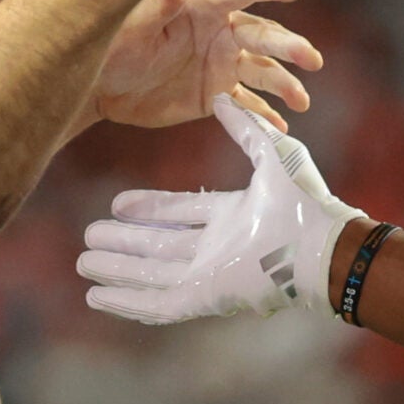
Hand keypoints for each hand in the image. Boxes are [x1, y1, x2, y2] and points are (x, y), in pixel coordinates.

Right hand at [78, 95, 362, 323]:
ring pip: (151, 274)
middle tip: (89, 236)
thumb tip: (221, 97)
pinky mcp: (205, 299)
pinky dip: (126, 302)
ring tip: (83, 263)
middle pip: (158, 246)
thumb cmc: (305, 201)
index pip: (179, 213)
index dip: (147, 208)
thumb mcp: (272, 152)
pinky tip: (97, 297)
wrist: (320, 246)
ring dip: (117, 269)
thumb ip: (244, 127)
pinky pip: (157, 305)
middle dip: (123, 242)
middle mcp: (218, 248)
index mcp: (233, 217)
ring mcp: (210, 275)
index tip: (116, 202)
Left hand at [96, 0, 320, 131]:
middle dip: (288, 45)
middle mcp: (220, 31)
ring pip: (263, 70)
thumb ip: (158, 4)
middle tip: (311, 58)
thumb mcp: (133, 25)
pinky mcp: (217, 93)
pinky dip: (266, 113)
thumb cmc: (112, 45)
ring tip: (302, 100)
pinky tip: (282, 125)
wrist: (101, 87)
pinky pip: (248, 103)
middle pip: (262, 34)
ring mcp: (222, 63)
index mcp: (202, 5)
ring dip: (285, 83)